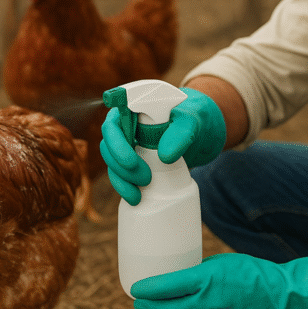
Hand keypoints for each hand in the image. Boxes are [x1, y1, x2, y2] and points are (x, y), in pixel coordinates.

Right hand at [100, 87, 225, 204]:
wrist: (198, 133)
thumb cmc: (191, 120)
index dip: (115, 143)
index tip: (131, 161)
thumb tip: (164, 157)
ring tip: (139, 193)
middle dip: (121, 166)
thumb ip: (180, 134)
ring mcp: (126, 145)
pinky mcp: (132, 162)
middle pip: (108, 146)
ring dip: (121, 180)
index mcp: (131, 109)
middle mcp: (124, 127)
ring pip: (111, 163)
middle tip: (145, 178)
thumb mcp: (190, 123)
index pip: (112, 124)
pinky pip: (119, 175)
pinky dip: (123, 187)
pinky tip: (135, 198)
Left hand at [131, 253, 307, 308]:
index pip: (166, 287)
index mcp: (205, 280)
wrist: (280, 298)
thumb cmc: (252, 274)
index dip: (146, 289)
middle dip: (148, 307)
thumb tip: (180, 275)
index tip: (136, 288)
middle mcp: (205, 303)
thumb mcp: (221, 262)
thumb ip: (198, 271)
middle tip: (138, 302)